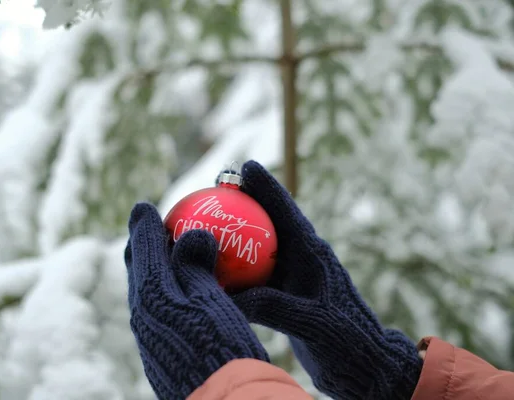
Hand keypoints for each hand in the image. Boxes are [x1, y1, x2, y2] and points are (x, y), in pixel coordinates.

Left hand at [125, 203, 269, 399]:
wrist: (221, 399)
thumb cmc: (220, 346)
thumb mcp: (212, 299)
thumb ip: (195, 265)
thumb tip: (192, 233)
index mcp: (152, 295)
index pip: (144, 251)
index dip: (144, 226)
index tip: (145, 207)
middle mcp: (141, 315)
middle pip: (137, 270)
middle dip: (141, 245)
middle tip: (147, 226)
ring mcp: (147, 336)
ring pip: (144, 291)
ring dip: (151, 268)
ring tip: (164, 254)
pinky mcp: (158, 351)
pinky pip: (154, 309)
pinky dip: (163, 290)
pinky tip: (181, 292)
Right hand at [232, 161, 422, 399]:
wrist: (359, 365)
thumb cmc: (346, 340)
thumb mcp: (313, 322)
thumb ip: (276, 307)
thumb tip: (234, 297)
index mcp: (314, 254)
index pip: (287, 213)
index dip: (267, 188)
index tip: (245, 166)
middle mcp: (301, 259)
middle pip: (268, 223)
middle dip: (245, 203)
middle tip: (216, 187)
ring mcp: (292, 276)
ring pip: (258, 249)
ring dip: (235, 236)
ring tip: (205, 223)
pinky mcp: (284, 295)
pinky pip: (253, 276)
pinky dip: (234, 271)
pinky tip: (211, 272)